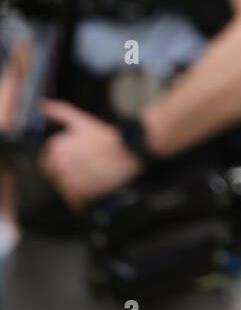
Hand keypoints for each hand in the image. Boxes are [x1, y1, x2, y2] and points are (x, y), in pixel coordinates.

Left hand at [36, 98, 144, 212]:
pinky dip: (84, 200)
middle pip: (56, 177)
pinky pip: (76, 203)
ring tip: (95, 176)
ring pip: (66, 190)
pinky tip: (96, 188)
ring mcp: (69, 181)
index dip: (64, 161)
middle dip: (70, 174)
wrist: (129, 152)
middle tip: (89, 167)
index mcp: (55, 148)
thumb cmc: (107, 137)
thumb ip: (59, 112)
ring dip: (78, 186)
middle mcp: (58, 165)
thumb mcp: (81, 120)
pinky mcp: (80, 195)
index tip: (79, 158)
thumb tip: (41, 105)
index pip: (47, 162)